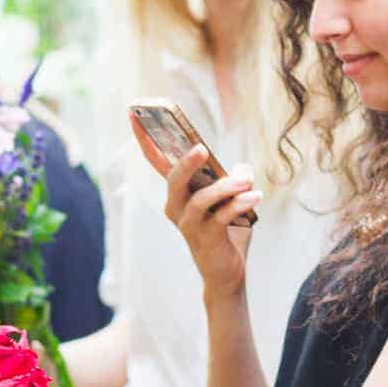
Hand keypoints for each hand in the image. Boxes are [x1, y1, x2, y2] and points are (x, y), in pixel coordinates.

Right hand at [130, 113, 260, 300]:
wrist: (226, 273)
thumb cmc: (225, 232)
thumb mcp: (232, 199)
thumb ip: (235, 179)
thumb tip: (242, 169)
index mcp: (178, 193)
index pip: (157, 162)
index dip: (145, 139)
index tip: (134, 114)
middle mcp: (176, 207)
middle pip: (174, 180)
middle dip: (185, 163)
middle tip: (202, 148)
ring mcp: (188, 225)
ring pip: (200, 199)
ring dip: (225, 187)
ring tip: (247, 180)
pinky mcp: (205, 239)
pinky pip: (220, 217)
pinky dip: (239, 205)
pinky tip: (254, 196)